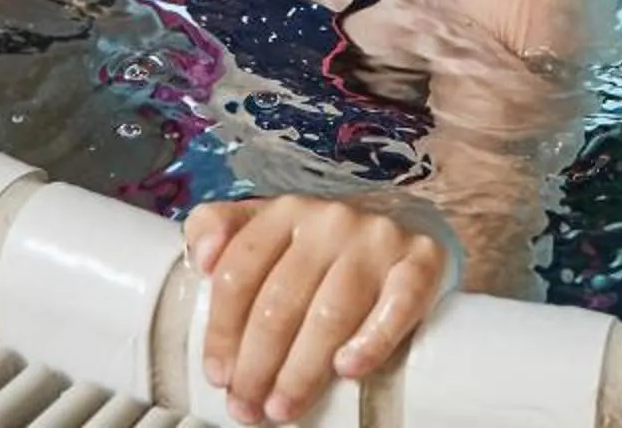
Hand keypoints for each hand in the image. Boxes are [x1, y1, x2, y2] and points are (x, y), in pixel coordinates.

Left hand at [185, 194, 458, 424]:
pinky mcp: (422, 261)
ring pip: (330, 313)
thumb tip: (200, 258)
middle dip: (257, 364)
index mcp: (284, 212)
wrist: (405, 224)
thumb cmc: (322, 245)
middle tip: (247, 407)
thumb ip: (217, 228)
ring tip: (283, 408)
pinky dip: (371, 341)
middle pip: (280, 301)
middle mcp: (330, 220)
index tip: (218, 375)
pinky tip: (348, 369)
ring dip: (302, 370)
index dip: (222, 329)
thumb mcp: (267, 227)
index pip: (239, 271)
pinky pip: (398, 305)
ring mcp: (377, 240)